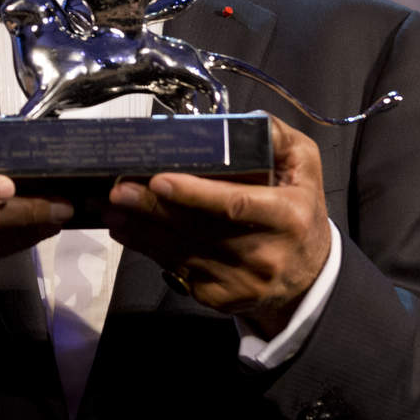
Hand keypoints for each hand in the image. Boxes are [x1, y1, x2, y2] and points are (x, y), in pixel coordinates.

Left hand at [106, 115, 330, 337]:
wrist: (308, 279)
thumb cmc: (300, 210)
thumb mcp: (305, 167)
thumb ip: (276, 138)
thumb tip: (240, 120)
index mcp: (286, 215)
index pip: (234, 204)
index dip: (194, 194)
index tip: (159, 180)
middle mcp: (264, 253)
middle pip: (197, 229)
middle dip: (151, 208)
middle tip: (118, 189)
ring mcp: (240, 282)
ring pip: (180, 252)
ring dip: (140, 229)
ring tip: (111, 207)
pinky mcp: (221, 299)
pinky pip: (177, 270)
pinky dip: (149, 249)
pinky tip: (128, 231)